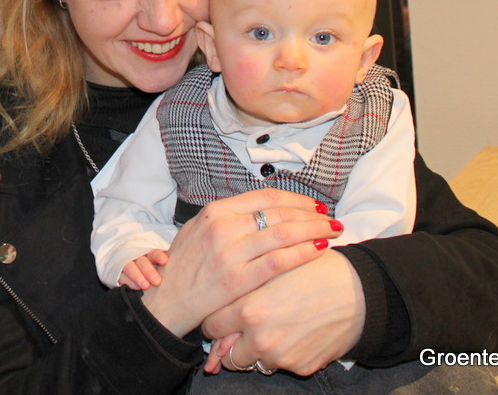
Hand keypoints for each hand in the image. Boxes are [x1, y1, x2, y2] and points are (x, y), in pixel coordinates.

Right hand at [118, 250, 168, 289]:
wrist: (128, 268)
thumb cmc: (152, 269)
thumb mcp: (158, 264)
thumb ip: (167, 265)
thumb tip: (188, 265)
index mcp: (149, 253)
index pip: (153, 252)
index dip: (158, 256)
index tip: (164, 261)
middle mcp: (137, 257)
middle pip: (142, 260)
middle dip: (148, 270)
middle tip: (157, 281)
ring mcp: (126, 264)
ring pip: (130, 266)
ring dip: (137, 276)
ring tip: (145, 286)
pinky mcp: (118, 272)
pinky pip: (121, 275)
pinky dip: (128, 281)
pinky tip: (135, 287)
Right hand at [140, 189, 339, 336]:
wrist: (165, 301)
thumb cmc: (181, 266)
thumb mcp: (196, 230)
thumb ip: (226, 217)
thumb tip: (260, 209)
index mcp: (215, 211)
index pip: (266, 197)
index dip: (296, 199)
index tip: (314, 205)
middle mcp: (223, 227)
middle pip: (279, 212)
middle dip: (311, 214)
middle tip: (330, 219)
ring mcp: (230, 253)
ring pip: (283, 233)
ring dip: (314, 230)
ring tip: (332, 231)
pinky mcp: (237, 279)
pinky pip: (279, 261)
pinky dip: (303, 252)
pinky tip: (319, 250)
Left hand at [202, 248, 365, 375]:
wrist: (360, 293)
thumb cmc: (315, 272)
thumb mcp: (273, 269)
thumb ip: (243, 287)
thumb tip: (219, 300)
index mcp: (249, 310)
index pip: (212, 327)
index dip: (215, 321)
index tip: (220, 317)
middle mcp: (261, 339)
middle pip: (228, 355)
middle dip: (230, 344)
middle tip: (239, 330)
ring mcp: (282, 357)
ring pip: (253, 362)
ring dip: (255, 350)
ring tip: (270, 329)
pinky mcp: (301, 367)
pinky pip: (280, 365)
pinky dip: (282, 353)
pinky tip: (293, 333)